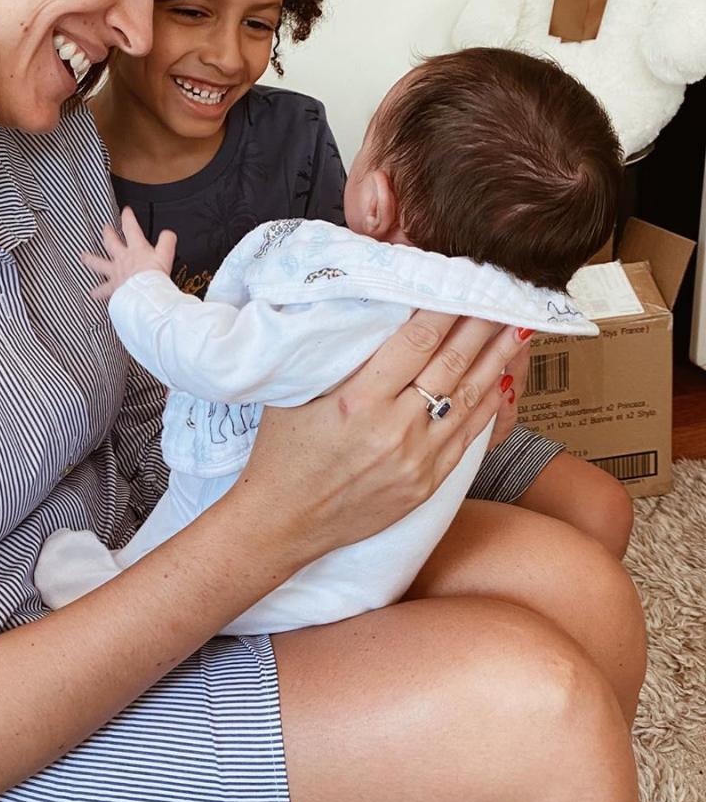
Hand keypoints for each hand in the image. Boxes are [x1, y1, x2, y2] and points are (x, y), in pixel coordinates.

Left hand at [82, 207, 176, 299]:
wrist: (145, 295)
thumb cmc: (154, 277)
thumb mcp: (166, 254)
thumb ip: (167, 241)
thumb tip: (168, 233)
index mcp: (136, 249)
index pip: (130, 227)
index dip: (127, 217)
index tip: (125, 211)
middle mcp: (123, 259)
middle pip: (111, 242)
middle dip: (108, 233)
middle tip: (105, 228)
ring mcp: (116, 273)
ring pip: (99, 264)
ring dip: (91, 260)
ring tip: (84, 257)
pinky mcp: (114, 288)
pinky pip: (103, 290)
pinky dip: (97, 292)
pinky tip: (92, 293)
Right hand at [236, 313, 529, 562]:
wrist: (285, 520)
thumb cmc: (284, 451)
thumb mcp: (296, 393)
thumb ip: (335, 355)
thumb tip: (369, 311)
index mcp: (357, 402)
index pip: (415, 342)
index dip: (445, 309)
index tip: (462, 281)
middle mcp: (393, 430)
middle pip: (450, 364)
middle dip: (480, 324)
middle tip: (505, 291)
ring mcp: (416, 460)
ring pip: (468, 398)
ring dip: (496, 358)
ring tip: (518, 326)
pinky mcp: (427, 483)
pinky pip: (467, 435)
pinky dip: (488, 403)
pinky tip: (501, 377)